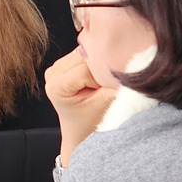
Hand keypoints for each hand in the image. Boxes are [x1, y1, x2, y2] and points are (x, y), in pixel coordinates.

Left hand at [45, 48, 115, 163]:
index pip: (85, 69)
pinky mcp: (65, 62)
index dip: (101, 78)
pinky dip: (95, 62)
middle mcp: (53, 73)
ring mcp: (57, 66)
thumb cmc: (91, 122)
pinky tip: (97, 75)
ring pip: (87, 52)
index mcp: (56, 86)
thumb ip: (113, 84)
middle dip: (100, 68)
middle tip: (106, 85)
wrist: (81, 130)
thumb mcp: (104, 104)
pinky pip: (86, 53)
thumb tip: (127, 65)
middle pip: (85, 57)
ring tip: (101, 82)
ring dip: (98, 63)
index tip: (105, 91)